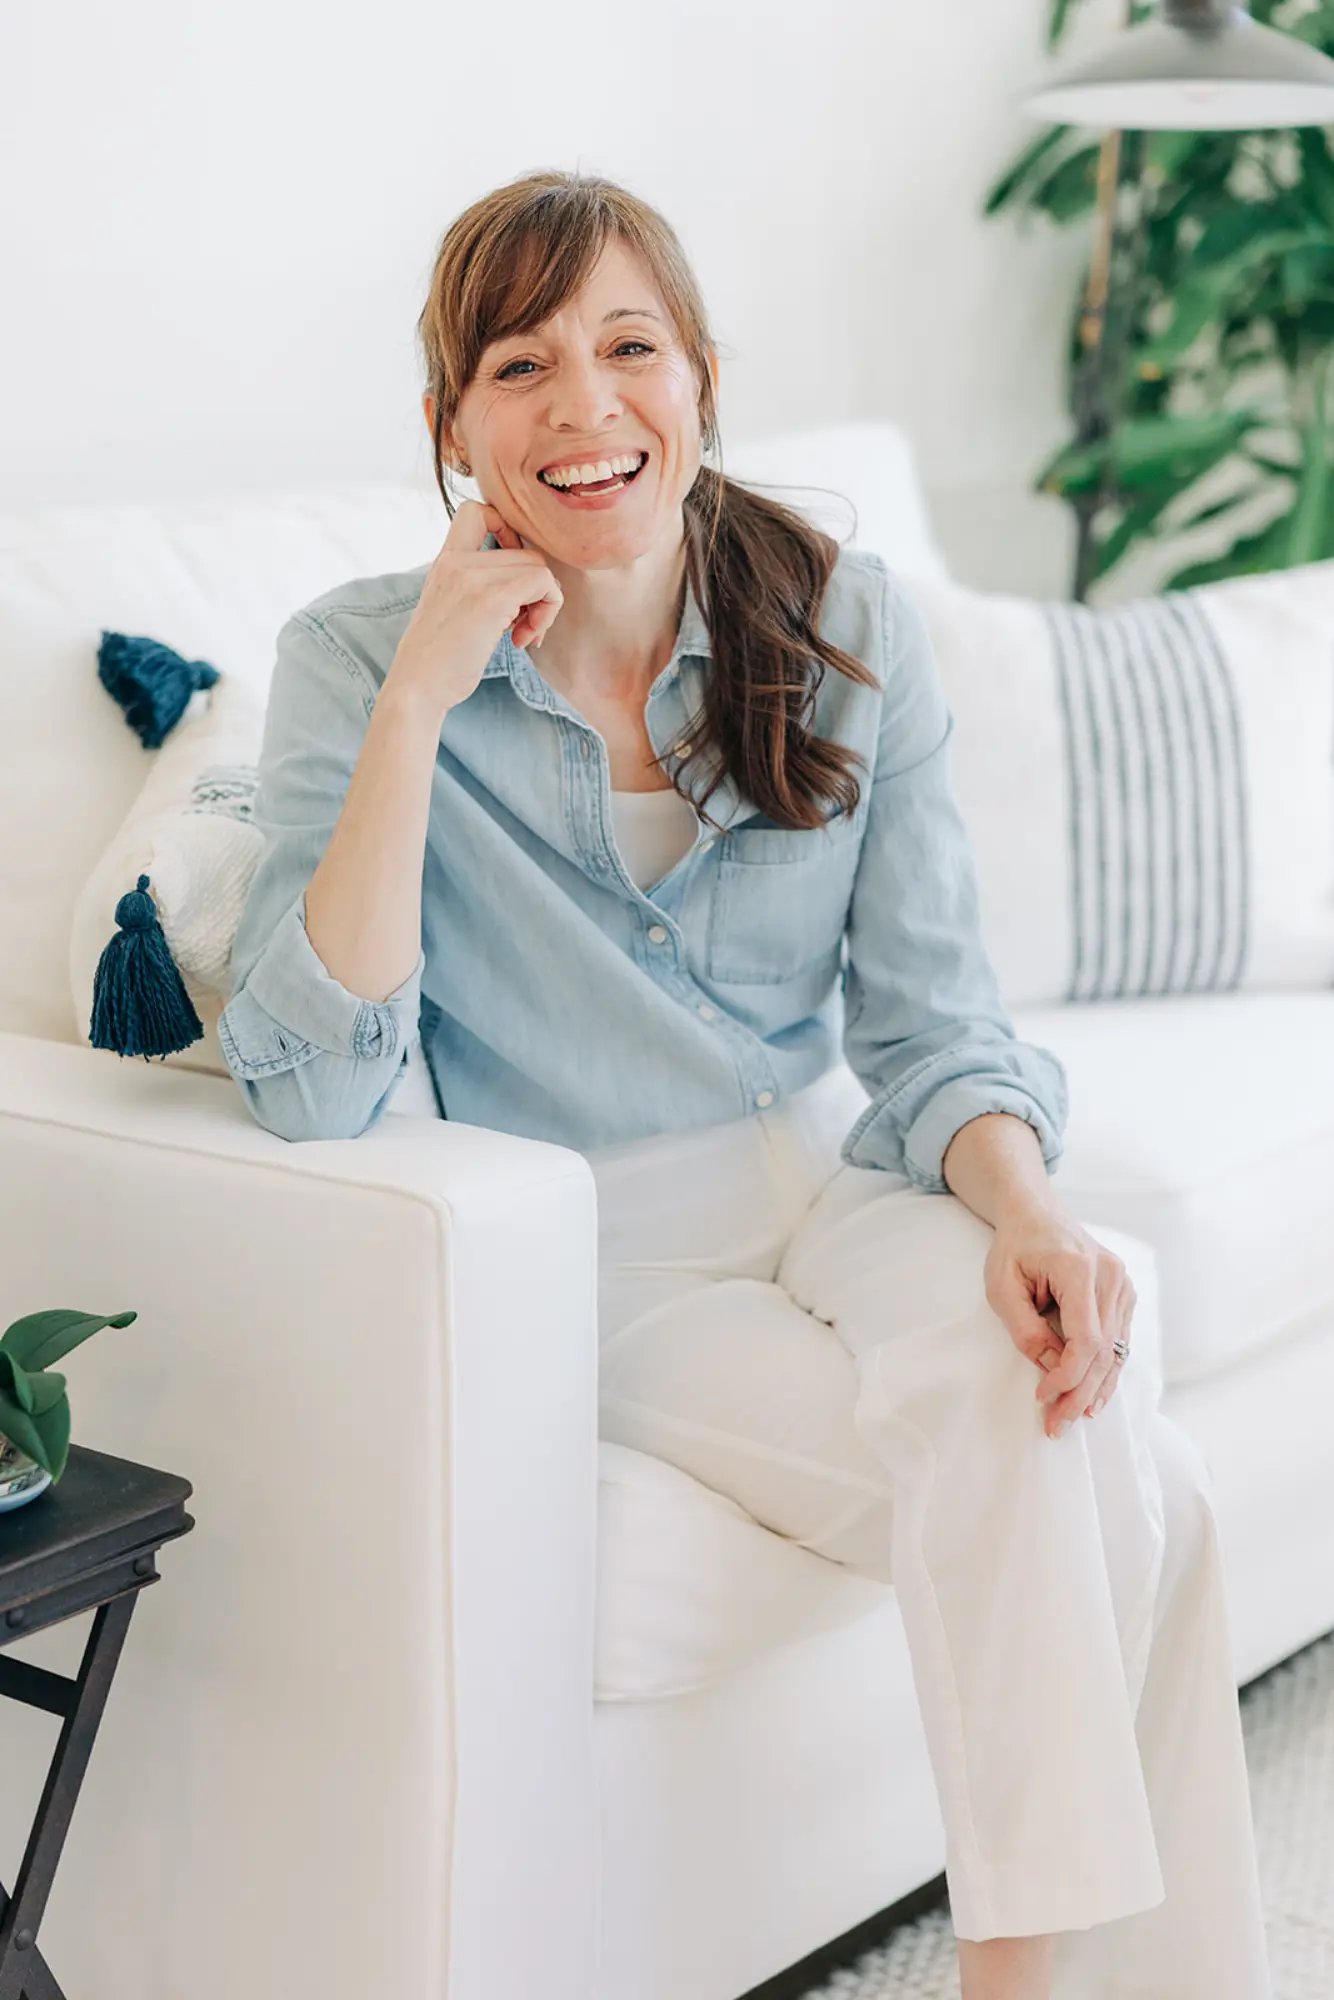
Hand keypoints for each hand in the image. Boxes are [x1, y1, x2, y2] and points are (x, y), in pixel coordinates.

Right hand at [386, 500, 562, 716]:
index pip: (477, 511)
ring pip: (539, 567)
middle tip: (522, 626)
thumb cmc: (437, 661)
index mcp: (446, 561)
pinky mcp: (491, 598)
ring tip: (522, 635)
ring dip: (543, 606)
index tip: (510, 573)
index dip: (507, 531)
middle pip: (525, 552)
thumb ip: (477, 588)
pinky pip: (544, 583)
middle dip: (534, 591)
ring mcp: (473, 576)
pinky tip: (523, 640)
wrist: (416, 687)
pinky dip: (546, 612)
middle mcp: (458, 560)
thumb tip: (526, 592)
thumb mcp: (450, 609)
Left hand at [982, 1203, 1136, 1438]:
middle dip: (1080, 1393)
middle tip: (1057, 1425)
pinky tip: (1092, 1397)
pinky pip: (1119, 1342)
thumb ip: (1024, 1328)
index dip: (1068, 1375)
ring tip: (1072, 1418)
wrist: (1036, 1214)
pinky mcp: (1125, 1295)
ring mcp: (1124, 1285)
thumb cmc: (1015, 1246)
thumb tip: (1049, 1366)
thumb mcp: (1001, 1285)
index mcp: (1080, 1268)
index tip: (1043, 1396)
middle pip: (1104, 1351)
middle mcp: (1111, 1277)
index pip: (1086, 1338)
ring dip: (1094, 1389)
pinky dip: (1105, 1372)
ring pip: (1116, 1351)